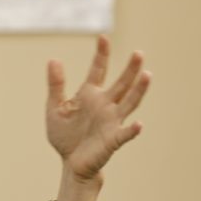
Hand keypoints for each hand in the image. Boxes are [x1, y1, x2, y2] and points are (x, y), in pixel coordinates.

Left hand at [46, 35, 150, 182]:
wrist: (71, 162)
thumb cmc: (64, 135)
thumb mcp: (55, 108)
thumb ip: (56, 85)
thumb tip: (53, 59)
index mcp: (90, 95)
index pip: (98, 70)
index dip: (101, 55)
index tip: (103, 37)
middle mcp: (105, 104)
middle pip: (121, 83)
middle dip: (130, 69)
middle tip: (138, 53)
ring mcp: (111, 121)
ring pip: (129, 102)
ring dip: (139, 90)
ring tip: (147, 74)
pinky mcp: (113, 139)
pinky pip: (125, 133)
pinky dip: (132, 129)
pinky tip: (138, 124)